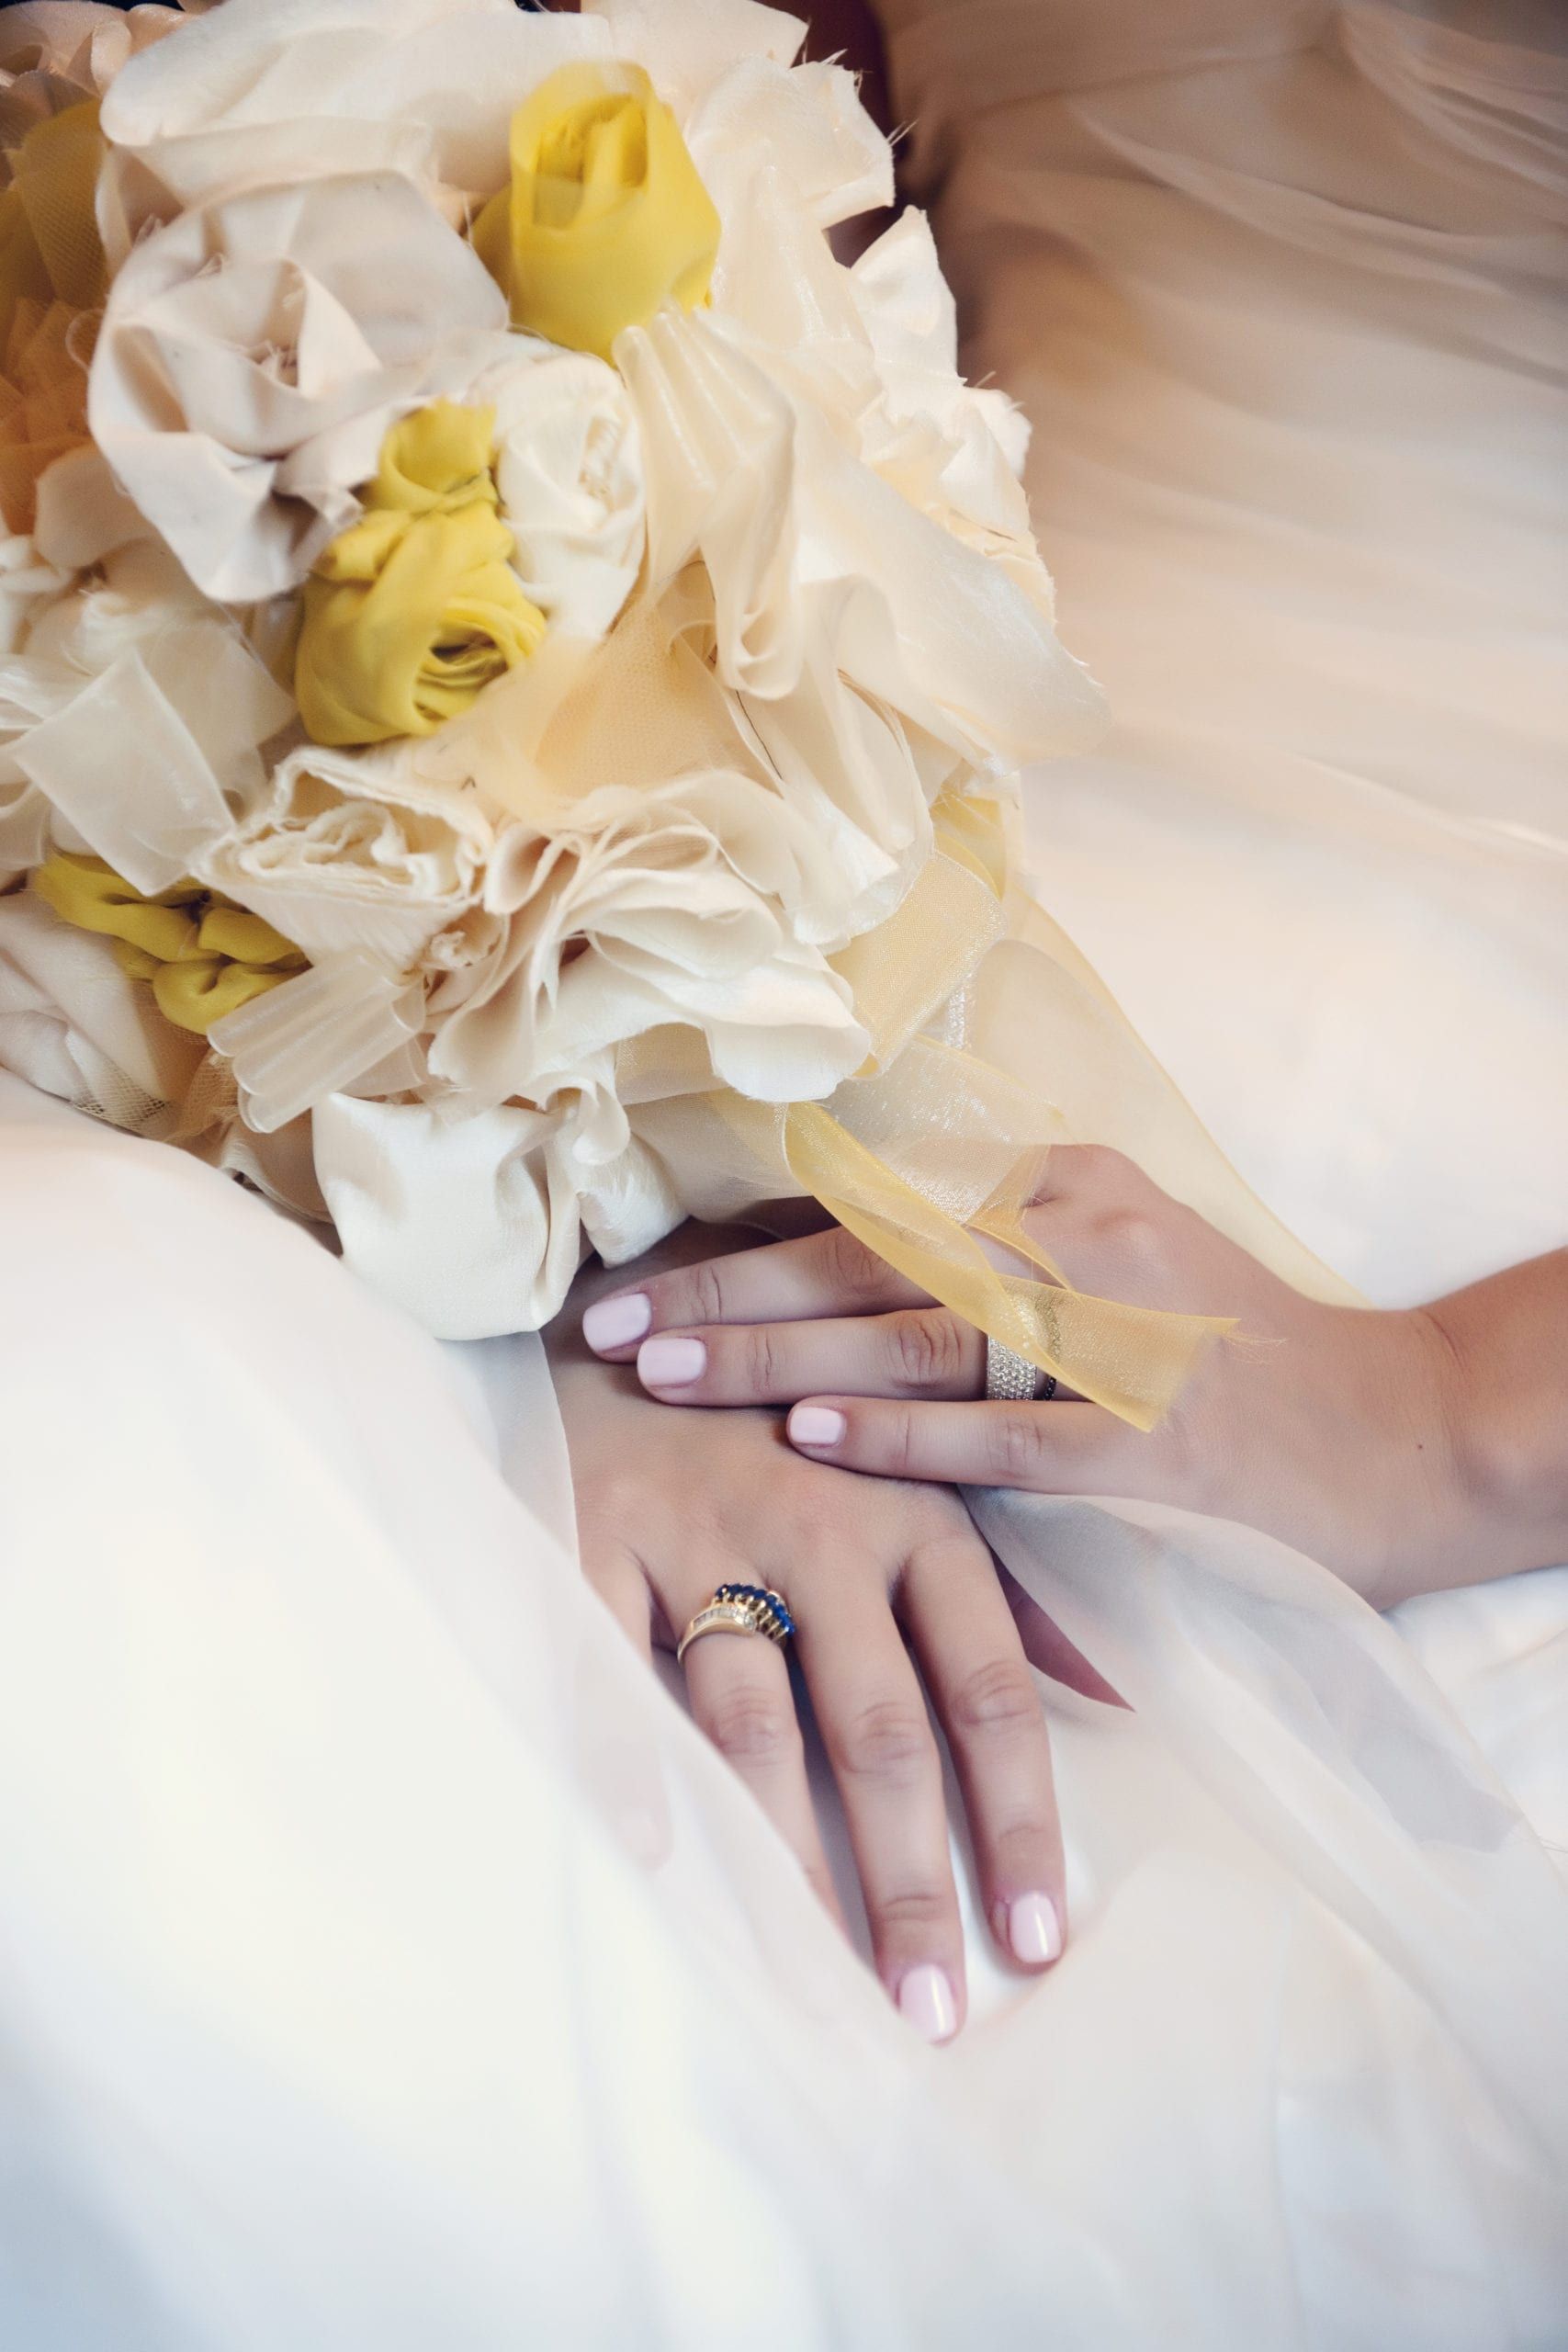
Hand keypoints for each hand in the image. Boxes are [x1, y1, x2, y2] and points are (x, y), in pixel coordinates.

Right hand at [550, 1225, 1072, 2041]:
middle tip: (930, 2006)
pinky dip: (626, 1755)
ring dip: (784, 1857)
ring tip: (813, 1977)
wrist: (642, 1312)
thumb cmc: (797, 1423)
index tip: (1035, 1943)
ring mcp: (703, 1529)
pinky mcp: (597, 1532)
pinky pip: (610, 1660)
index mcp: (917, 1516)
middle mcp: (821, 1526)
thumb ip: (1013, 1591)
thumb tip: (1118, 1692)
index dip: (1016, 1819)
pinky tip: (658, 1850)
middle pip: (878, 1727)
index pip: (987, 1690)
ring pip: (753, 1719)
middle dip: (909, 1876)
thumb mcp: (918, 1481)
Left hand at [581, 1148, 1491, 1607]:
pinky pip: (998, 1438)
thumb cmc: (1231, 1350)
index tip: (641, 1271)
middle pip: (866, 1262)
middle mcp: (1078, 1241)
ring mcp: (1113, 1340)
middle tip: (605, 1326)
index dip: (750, 1242)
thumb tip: (821, 1269)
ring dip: (775, 1357)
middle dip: (725, 1295)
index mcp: (1062, 1189)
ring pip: (912, 1339)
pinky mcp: (1145, 1442)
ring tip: (661, 1371)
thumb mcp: (1116, 1261)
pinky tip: (806, 1441)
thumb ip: (986, 1258)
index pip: (874, 1211)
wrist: (1396, 1430)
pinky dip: (899, 1438)